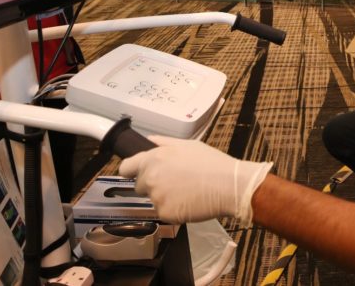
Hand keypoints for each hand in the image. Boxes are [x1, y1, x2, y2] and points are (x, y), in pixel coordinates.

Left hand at [119, 136, 272, 225]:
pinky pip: (164, 212)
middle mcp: (151, 178)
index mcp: (153, 159)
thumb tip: (148, 141)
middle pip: (139, 186)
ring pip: (153, 200)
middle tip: (175, 182)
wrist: (228, 185)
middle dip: (152, 185)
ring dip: (165, 198)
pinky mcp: (165, 213)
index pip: (126, 167)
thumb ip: (163, 142)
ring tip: (186, 192)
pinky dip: (174, 210)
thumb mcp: (187, 145)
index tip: (138, 174)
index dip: (132, 171)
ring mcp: (157, 197)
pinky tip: (189, 202)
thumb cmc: (211, 163)